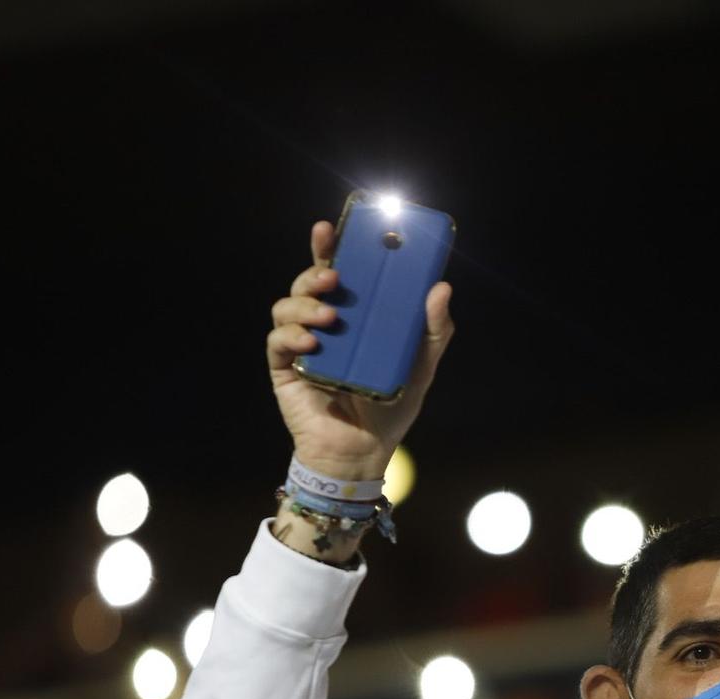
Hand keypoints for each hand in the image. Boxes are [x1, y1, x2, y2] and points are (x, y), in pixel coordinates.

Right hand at [267, 219, 453, 478]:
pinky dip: (291, 336)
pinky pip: (277, 342)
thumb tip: (442, 288)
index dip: (329, 247)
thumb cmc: (389, 406)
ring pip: (286, 306)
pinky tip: (312, 343)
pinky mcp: (284, 369)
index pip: (336, 272)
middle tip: (334, 276)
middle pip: (307, 283)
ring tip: (329, 316)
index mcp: (352, 316)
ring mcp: (301, 346)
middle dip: (314, 270)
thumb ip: (433, 329)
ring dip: (304, 304)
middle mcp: (322, 324)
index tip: (330, 228)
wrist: (364, 451)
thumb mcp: (421, 366)